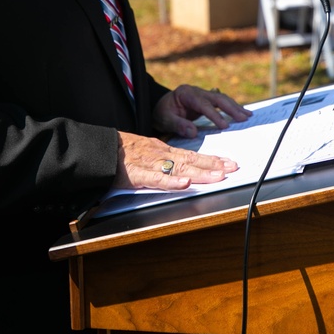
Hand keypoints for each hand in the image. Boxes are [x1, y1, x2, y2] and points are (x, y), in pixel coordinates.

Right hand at [113, 131, 238, 190]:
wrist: (98, 149)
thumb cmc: (121, 152)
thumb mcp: (146, 152)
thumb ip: (162, 160)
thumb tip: (180, 170)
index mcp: (163, 151)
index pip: (192, 155)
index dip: (211, 159)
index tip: (229, 163)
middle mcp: (161, 155)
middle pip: (191, 160)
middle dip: (214, 164)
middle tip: (234, 167)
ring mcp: (150, 164)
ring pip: (179, 169)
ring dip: (200, 173)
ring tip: (219, 176)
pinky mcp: (137, 175)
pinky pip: (156, 179)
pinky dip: (171, 182)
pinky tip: (184, 184)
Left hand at [153, 85, 251, 138]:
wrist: (160, 108)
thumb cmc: (162, 114)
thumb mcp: (165, 120)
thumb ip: (178, 125)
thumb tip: (193, 132)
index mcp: (185, 93)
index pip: (203, 104)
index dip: (214, 115)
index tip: (224, 125)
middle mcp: (196, 91)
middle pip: (217, 98)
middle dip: (231, 108)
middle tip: (244, 118)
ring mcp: (203, 94)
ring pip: (222, 98)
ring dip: (235, 107)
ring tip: (248, 115)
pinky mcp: (207, 100)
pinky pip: (221, 103)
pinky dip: (232, 108)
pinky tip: (242, 113)